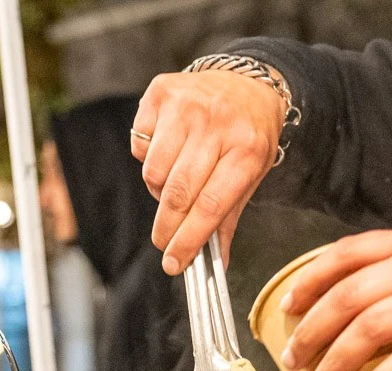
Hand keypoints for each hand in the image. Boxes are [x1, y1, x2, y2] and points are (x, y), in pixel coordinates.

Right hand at [132, 69, 286, 272]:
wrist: (248, 84)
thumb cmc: (249, 136)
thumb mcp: (252, 176)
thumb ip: (228, 219)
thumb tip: (217, 265)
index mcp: (247, 149)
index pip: (209, 206)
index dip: (188, 240)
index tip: (174, 263)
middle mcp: (216, 123)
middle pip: (178, 193)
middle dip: (166, 228)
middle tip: (163, 242)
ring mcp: (186, 104)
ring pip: (153, 173)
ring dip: (159, 190)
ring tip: (175, 183)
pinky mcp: (161, 93)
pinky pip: (140, 145)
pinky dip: (149, 157)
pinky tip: (168, 149)